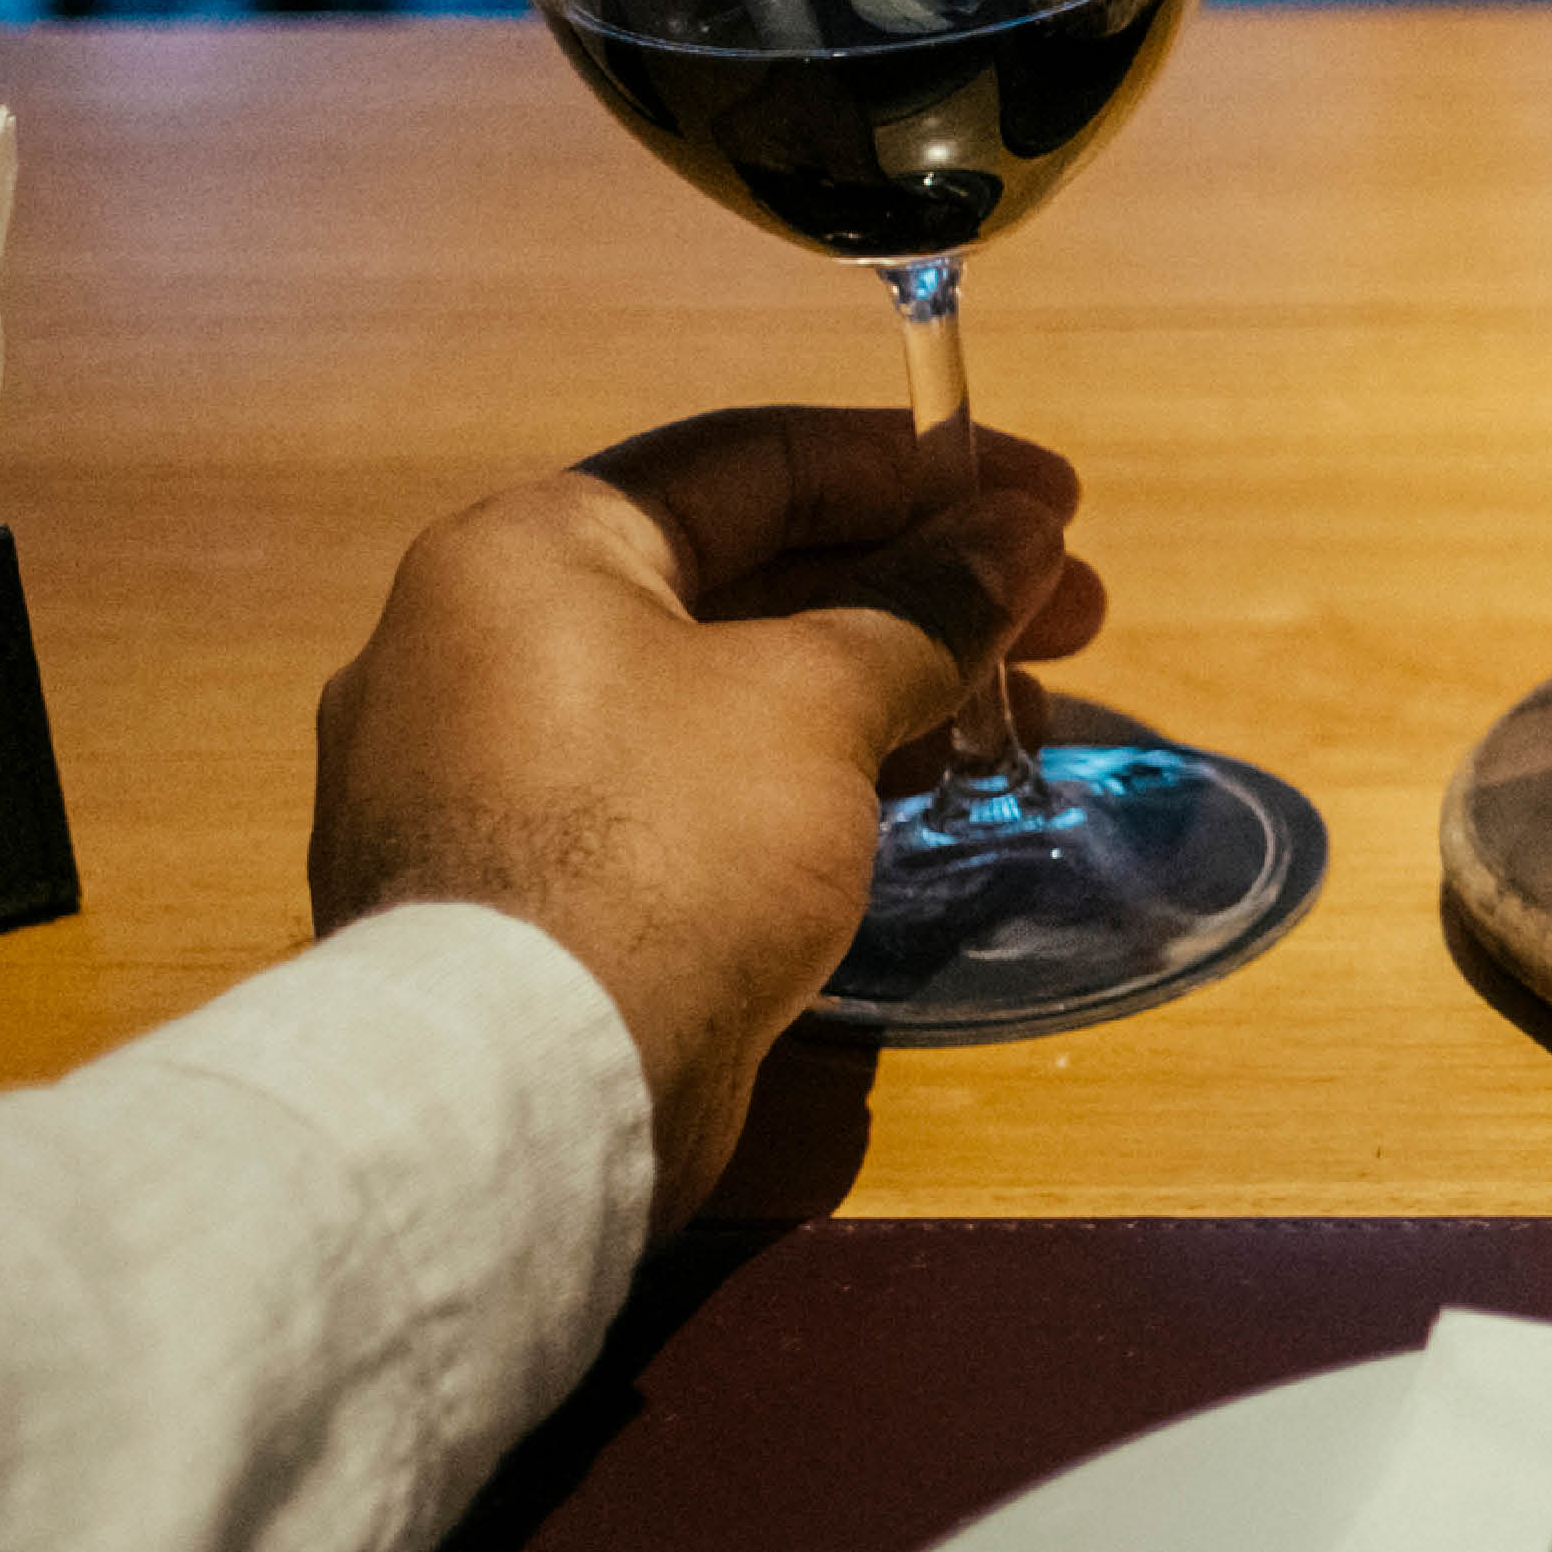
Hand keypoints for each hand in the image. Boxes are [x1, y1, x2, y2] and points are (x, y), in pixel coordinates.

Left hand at [309, 411, 1103, 1219]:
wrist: (517, 1089)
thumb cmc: (662, 844)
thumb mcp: (821, 699)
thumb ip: (929, 606)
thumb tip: (1018, 540)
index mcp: (527, 554)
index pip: (751, 461)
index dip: (919, 470)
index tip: (1048, 501)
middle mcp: (483, 644)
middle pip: (742, 577)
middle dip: (919, 589)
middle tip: (1069, 616)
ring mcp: (491, 774)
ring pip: (723, 691)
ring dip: (880, 688)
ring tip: (1017, 720)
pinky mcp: (522, 885)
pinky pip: (685, 787)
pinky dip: (802, 775)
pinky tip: (911, 798)